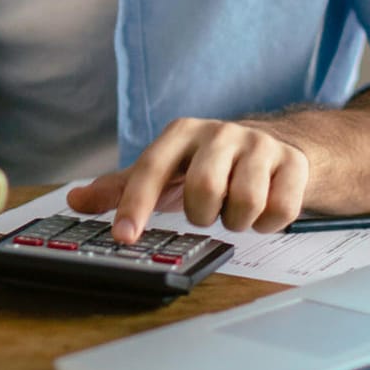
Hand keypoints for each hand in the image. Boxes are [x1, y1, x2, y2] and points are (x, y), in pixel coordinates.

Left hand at [66, 118, 310, 240]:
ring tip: (234, 210)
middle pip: (204, 189)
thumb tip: (74, 199)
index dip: (135, 205)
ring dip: (237, 221)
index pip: (151, 168)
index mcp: (182, 133)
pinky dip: (268, 224)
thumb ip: (120, 188)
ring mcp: (260, 145)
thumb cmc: (210, 164)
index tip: (123, 237)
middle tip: (207, 212)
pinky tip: (263, 211)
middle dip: (203, 215)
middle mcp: (221, 133)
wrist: (279, 147)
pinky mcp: (294, 163)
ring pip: (245, 203)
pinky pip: (279, 210)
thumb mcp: (165, 172)